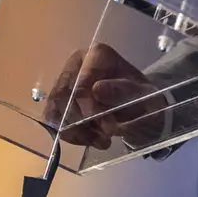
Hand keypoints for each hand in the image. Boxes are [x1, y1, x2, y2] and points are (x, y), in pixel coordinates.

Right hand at [43, 43, 167, 150]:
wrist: (139, 108)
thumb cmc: (142, 98)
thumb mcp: (144, 95)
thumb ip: (124, 90)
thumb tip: (97, 89)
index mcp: (97, 54)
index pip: (82, 81)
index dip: (90, 108)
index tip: (108, 128)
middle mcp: (76, 64)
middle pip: (65, 95)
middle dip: (84, 123)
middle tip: (105, 139)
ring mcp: (63, 81)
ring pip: (57, 108)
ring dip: (76, 131)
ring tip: (101, 142)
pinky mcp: (57, 100)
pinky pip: (53, 118)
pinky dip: (69, 134)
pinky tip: (88, 140)